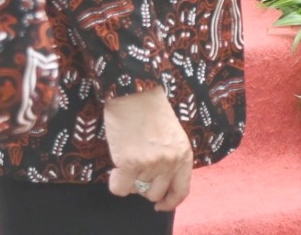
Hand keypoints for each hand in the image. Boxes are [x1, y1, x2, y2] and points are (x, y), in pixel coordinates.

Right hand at [105, 86, 192, 210]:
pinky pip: (119, 189)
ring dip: (129, 179)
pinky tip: (117, 164)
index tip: (160, 206)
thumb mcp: (172, 136)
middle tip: (137, 169)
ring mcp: (151, 164)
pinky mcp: (131, 164)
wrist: (134, 93)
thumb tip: (158, 186)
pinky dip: (115, 181)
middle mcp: (171, 162)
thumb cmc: (151, 112)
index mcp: (184, 154)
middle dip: (143, 185)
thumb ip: (171, 159)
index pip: (182, 190)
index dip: (170, 202)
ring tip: (129, 157)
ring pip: (135, 190)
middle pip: (154, 193)